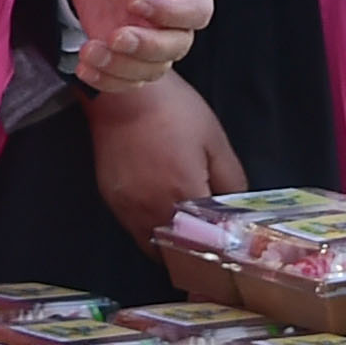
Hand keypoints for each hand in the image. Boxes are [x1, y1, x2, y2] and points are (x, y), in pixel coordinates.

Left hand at [66, 0, 213, 92]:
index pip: (196, 10)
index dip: (169, 12)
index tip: (136, 2)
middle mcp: (175, 20)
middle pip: (177, 46)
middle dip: (145, 46)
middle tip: (116, 36)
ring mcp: (153, 41)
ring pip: (152, 68)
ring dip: (120, 66)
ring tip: (92, 51)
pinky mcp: (130, 58)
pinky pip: (127, 80)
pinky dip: (106, 80)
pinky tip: (87, 67)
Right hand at [86, 75, 247, 249]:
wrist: (123, 91)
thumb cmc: (174, 110)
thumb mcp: (214, 139)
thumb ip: (231, 180)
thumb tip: (235, 208)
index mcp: (184, 196)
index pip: (205, 242)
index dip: (217, 247)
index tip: (225, 249)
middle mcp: (152, 210)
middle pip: (175, 253)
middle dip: (191, 251)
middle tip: (205, 242)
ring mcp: (127, 207)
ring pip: (150, 245)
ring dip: (168, 244)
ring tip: (183, 229)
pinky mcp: (110, 198)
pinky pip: (132, 227)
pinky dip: (148, 228)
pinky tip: (158, 209)